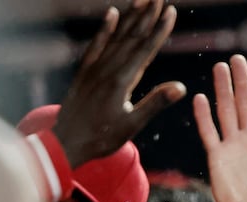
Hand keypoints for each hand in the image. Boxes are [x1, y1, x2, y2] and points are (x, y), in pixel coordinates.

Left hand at [53, 0, 186, 167]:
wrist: (65, 143)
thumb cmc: (101, 138)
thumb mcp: (132, 125)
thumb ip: (155, 103)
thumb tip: (180, 88)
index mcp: (121, 81)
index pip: (145, 49)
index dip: (159, 30)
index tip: (171, 12)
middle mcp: (107, 69)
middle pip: (132, 36)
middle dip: (148, 15)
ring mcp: (95, 68)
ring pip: (117, 36)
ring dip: (131, 17)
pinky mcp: (85, 72)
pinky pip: (97, 44)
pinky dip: (106, 28)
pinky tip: (112, 14)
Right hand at [193, 54, 246, 201]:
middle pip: (246, 102)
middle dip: (242, 81)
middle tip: (237, 60)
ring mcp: (234, 145)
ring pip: (227, 111)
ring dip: (223, 90)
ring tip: (219, 68)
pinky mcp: (217, 156)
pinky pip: (210, 132)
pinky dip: (204, 116)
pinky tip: (201, 98)